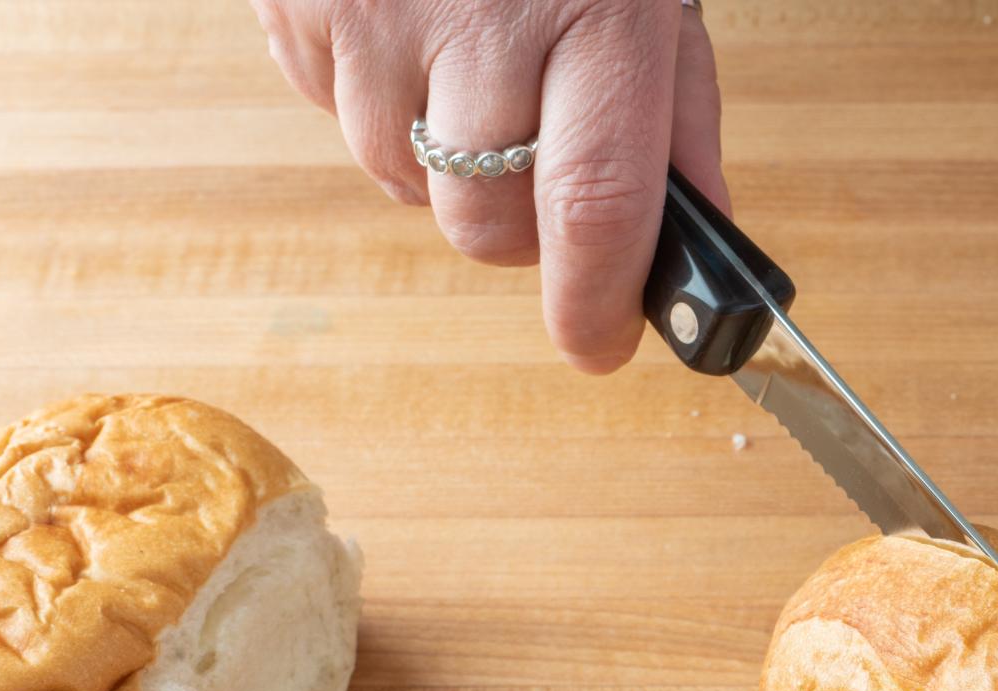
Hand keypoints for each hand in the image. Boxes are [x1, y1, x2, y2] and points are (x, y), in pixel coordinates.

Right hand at [253, 0, 724, 372]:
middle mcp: (481, 22)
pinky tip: (409, 29)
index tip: (601, 349)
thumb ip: (678, 125)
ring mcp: (374, 16)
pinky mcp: (298, 6)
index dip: (593, 304)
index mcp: (597, 16)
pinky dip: (378, 103)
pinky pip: (334, 118)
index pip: (594, 207)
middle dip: (518, 234)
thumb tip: (698, 251)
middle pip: (483, 228)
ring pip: (402, 186)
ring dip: (441, 165)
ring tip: (469, 64)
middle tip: (537, 163)